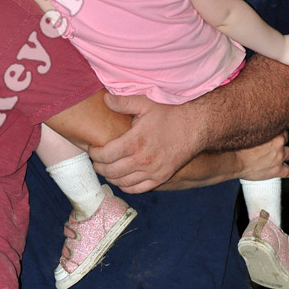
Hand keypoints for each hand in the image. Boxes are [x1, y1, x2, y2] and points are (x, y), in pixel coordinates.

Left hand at [89, 92, 206, 192]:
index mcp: (135, 142)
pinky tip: (122, 178)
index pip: (105, 155)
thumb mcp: (146, 102)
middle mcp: (142, 160)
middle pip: (111, 171)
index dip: (94, 153)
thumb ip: (123, 102)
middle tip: (96, 159)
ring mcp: (152, 171)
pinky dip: (126, 186)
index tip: (92, 148)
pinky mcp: (161, 177)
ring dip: (110, 177)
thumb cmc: (171, 113)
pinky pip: (138, 189)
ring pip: (123, 183)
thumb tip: (105, 99)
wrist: (197, 126)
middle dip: (99, 166)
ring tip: (107, 168)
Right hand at [235, 131, 288, 180]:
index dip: (274, 131)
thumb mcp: (246, 131)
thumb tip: (254, 121)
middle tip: (270, 145)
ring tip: (275, 156)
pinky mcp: (277, 170)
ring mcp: (279, 157)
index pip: (279, 127)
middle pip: (286, 139)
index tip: (269, 134)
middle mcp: (279, 143)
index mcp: (272, 131)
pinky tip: (279, 169)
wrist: (234, 162)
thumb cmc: (236, 146)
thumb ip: (255, 127)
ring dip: (284, 154)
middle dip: (280, 142)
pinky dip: (285, 170)